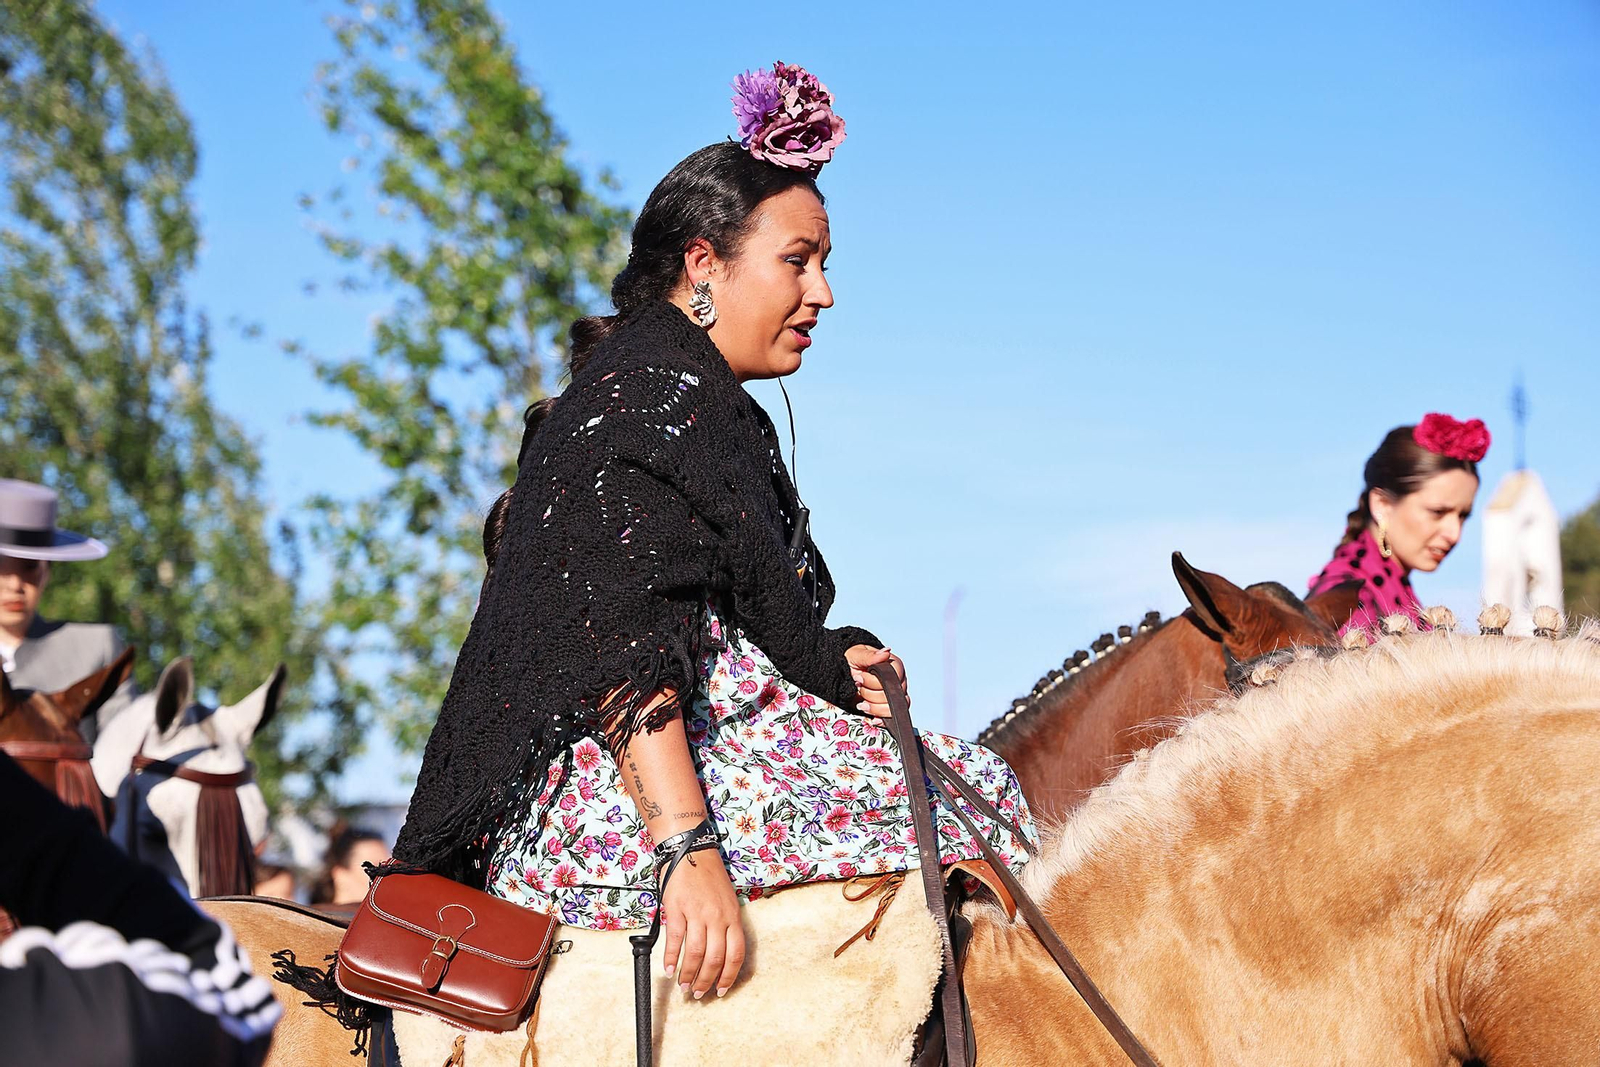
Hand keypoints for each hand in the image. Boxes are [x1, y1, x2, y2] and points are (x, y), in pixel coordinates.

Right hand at [659, 851, 745, 998]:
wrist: (690, 850)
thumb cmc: (709, 875)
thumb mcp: (727, 900)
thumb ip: (726, 925)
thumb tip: (721, 954)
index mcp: (733, 916)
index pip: (736, 954)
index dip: (728, 976)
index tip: (720, 990)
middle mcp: (718, 917)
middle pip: (715, 959)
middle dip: (706, 981)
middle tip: (698, 993)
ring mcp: (697, 913)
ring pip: (695, 954)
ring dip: (689, 974)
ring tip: (684, 985)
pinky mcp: (677, 909)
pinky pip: (675, 940)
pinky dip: (670, 958)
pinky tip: (668, 969)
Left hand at [845, 644, 906, 716]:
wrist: (845, 672)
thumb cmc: (852, 660)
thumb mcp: (857, 655)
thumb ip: (871, 656)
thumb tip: (886, 652)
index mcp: (893, 666)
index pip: (893, 678)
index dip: (874, 681)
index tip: (859, 678)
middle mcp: (897, 681)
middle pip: (893, 695)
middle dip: (871, 694)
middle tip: (858, 687)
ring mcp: (895, 695)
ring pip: (894, 707)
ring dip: (875, 708)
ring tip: (862, 703)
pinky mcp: (888, 706)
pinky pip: (892, 717)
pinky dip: (881, 718)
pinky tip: (872, 717)